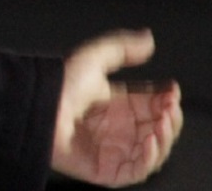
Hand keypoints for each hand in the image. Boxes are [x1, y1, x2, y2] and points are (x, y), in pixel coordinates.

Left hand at [51, 30, 182, 186]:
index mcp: (117, 105)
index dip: (167, 99)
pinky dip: (149, 159)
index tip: (173, 90)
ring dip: (164, 138)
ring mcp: (113, 151)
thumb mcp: (94, 58)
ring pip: (152, 151)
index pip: (153, 106)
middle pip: (157, 129)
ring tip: (164, 122)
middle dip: (170, 118)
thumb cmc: (59, 84)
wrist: (38, 107)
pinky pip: (136, 171)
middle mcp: (118, 129)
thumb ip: (123, 48)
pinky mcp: (107, 169)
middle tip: (170, 107)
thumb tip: (147, 39)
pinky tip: (151, 141)